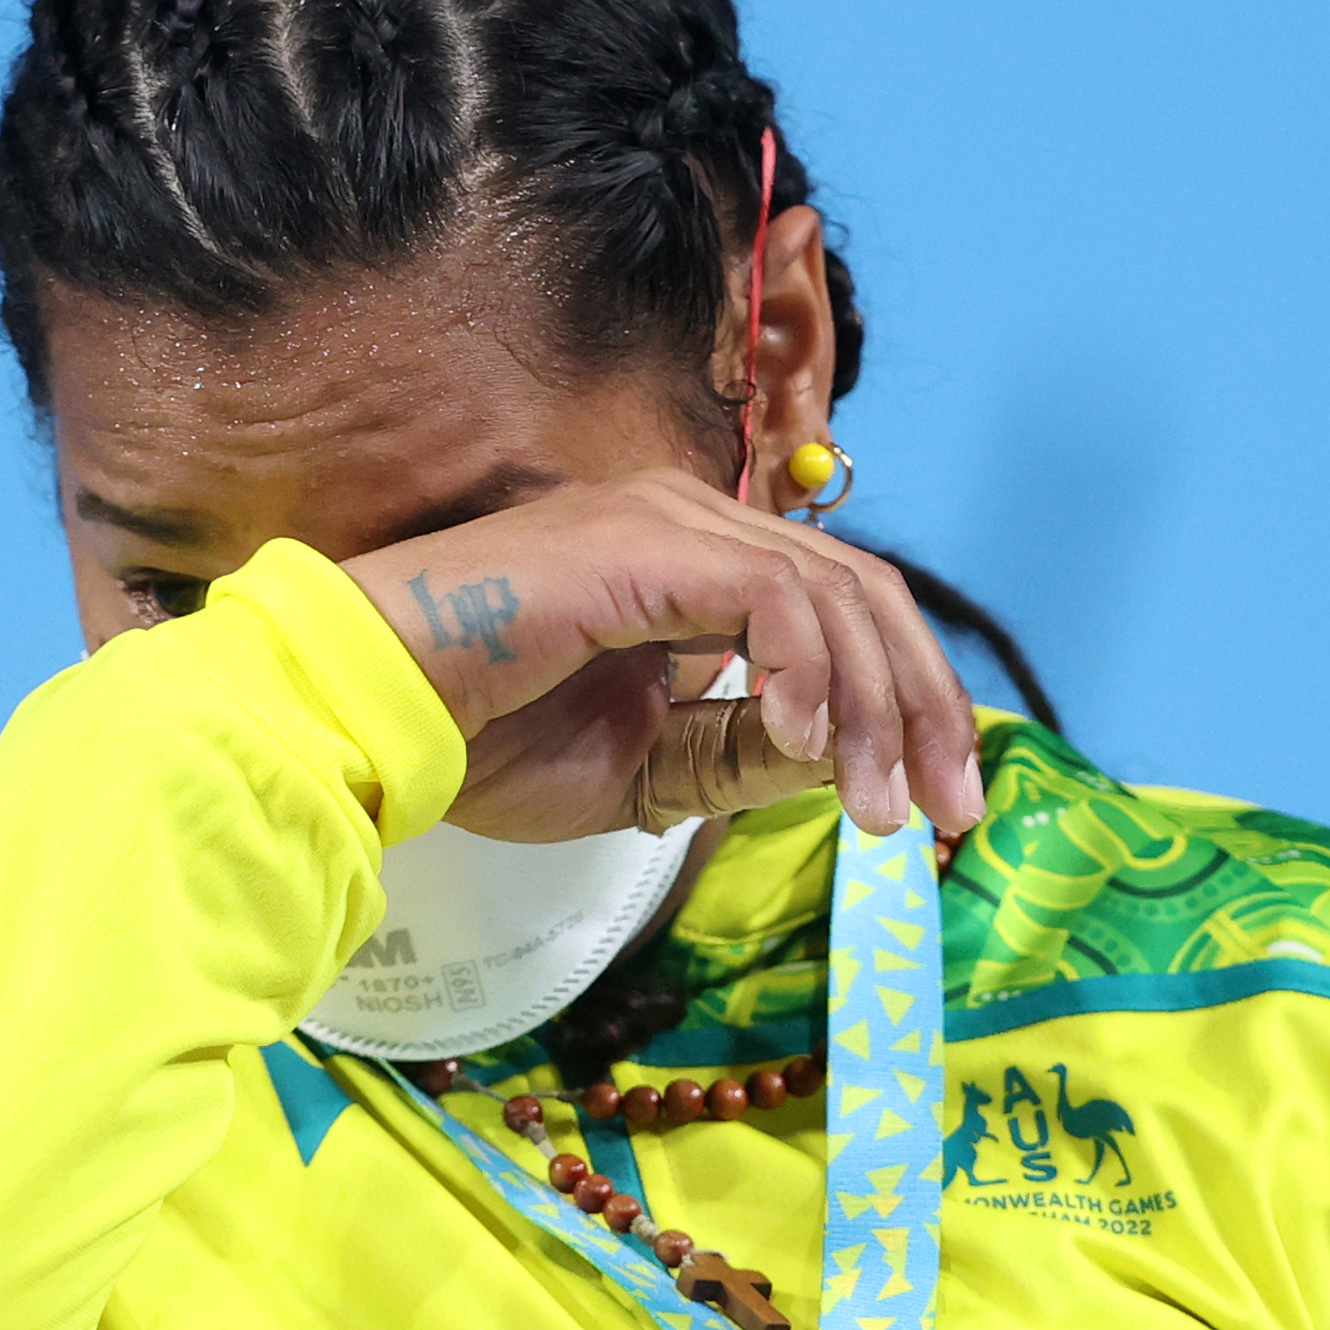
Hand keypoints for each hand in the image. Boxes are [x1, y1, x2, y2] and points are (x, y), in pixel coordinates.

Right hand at [337, 473, 988, 846]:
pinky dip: (805, 668)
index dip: (907, 698)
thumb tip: (835, 758)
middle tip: (952, 810)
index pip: (844, 610)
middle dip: (922, 705)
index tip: (940, 800)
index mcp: (699, 566)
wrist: (378, 715)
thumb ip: (740, 757)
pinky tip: (804, 741)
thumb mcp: (649, 773)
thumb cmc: (485, 738)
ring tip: (879, 803)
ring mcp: (671, 520)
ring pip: (832, 594)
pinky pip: (768, 596)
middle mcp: (696, 523)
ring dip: (872, 706)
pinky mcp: (644, 540)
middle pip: (864, 593)